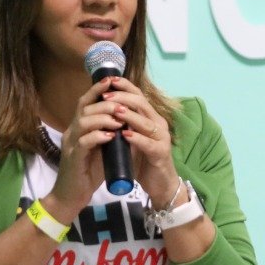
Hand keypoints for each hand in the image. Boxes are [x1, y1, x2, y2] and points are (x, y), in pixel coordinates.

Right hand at [45, 76, 122, 220]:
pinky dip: (98, 136)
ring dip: (104, 118)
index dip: (98, 90)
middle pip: (85, 107)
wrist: (73, 195)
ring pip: (84, 121)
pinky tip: (111, 137)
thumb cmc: (90, 171)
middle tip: (123, 105)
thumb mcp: (104, 148)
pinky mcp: (73, 158)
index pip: (87, 102)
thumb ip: (112, 133)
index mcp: (79, 127)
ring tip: (120, 121)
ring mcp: (71, 144)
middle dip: (106, 103)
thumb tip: (129, 120)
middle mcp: (72, 131)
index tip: (113, 80)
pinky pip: (84, 141)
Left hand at [99, 77, 180, 203]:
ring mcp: (161, 139)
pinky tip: (125, 135)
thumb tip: (102, 109)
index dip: (125, 87)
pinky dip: (137, 138)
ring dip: (129, 115)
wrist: (159, 185)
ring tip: (114, 111)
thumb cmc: (143, 160)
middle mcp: (158, 125)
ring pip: (146, 122)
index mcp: (150, 118)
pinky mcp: (161, 154)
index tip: (109, 80)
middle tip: (106, 96)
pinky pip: (148, 144)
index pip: (139, 96)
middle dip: (123, 98)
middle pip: (143, 104)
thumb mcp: (131, 139)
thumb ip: (122, 125)